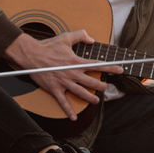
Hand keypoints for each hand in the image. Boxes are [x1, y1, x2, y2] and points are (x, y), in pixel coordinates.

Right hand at [4, 29, 119, 119]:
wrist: (32, 55)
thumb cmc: (48, 46)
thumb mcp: (65, 37)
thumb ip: (80, 35)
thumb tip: (91, 39)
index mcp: (76, 62)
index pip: (97, 65)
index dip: (111, 68)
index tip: (121, 69)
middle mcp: (72, 73)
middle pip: (92, 82)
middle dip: (101, 85)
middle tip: (106, 87)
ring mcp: (64, 83)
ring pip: (81, 93)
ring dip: (90, 98)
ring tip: (96, 100)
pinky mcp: (55, 89)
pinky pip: (63, 102)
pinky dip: (68, 110)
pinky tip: (74, 117)